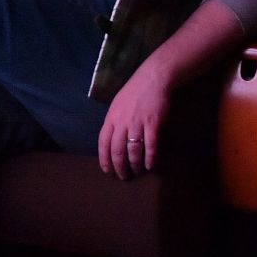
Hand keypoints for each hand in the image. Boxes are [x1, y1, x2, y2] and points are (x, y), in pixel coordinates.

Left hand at [97, 63, 170, 179]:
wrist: (152, 79)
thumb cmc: (134, 93)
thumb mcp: (117, 106)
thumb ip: (114, 123)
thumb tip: (112, 141)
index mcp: (111, 118)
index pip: (103, 143)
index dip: (104, 159)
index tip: (107, 170)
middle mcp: (122, 122)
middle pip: (117, 150)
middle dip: (119, 166)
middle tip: (124, 177)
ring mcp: (137, 123)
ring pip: (133, 150)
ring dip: (135, 164)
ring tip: (137, 172)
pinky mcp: (153, 123)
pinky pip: (150, 145)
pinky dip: (150, 157)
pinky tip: (150, 165)